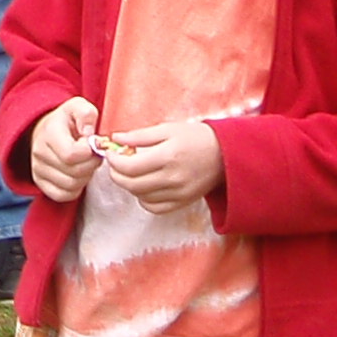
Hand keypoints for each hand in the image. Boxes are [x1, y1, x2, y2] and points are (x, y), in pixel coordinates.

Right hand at [29, 97, 101, 202]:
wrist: (46, 130)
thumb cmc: (67, 120)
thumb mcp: (78, 106)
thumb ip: (87, 114)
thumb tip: (89, 135)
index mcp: (49, 133)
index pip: (71, 154)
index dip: (90, 153)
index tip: (94, 146)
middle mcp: (39, 153)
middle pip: (74, 172)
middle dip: (91, 165)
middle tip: (94, 156)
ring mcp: (38, 170)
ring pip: (71, 185)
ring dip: (85, 177)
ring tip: (85, 163)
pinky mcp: (40, 183)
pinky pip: (64, 195)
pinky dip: (76, 188)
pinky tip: (77, 175)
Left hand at [106, 118, 224, 211]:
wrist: (225, 155)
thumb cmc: (196, 138)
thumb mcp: (168, 129)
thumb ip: (140, 135)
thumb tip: (116, 138)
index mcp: (168, 156)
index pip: (130, 167)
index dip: (114, 161)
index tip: (111, 153)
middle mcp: (173, 178)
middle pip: (131, 184)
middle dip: (116, 174)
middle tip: (115, 164)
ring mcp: (178, 193)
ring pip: (140, 197)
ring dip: (129, 185)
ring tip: (132, 172)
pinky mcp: (182, 203)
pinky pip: (154, 208)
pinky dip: (144, 199)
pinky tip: (145, 186)